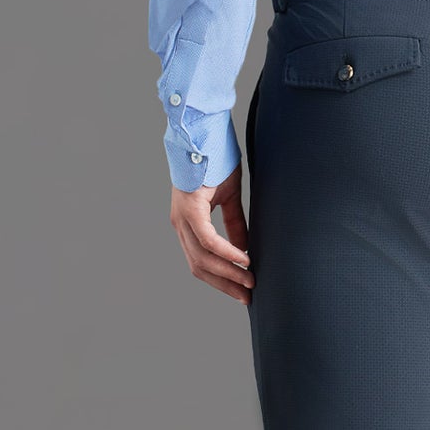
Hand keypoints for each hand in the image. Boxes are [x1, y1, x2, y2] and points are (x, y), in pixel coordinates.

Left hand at [170, 166, 253, 302]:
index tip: (240, 291)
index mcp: (187, 223)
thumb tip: (244, 248)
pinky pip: (209, 240)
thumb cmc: (216, 161)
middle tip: (247, 296)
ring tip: (250, 281)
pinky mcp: (191, 208)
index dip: (220, 279)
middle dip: (225, 284)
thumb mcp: (228, 198)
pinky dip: (227, 253)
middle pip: (199, 266)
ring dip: (228, 273)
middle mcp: (180, 224)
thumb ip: (234, 224)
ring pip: (203, 257)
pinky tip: (244, 260)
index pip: (200, 261)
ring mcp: (182, 217)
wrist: (206, 133)